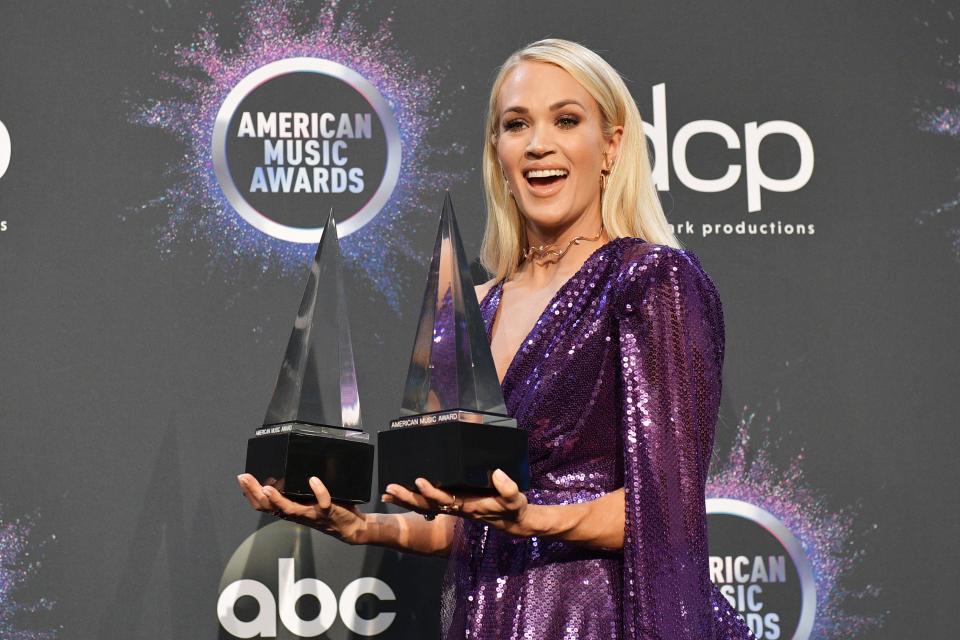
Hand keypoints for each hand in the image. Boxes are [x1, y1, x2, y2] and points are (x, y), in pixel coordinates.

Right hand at [237, 473, 367, 544]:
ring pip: (290, 509)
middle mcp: (297, 514)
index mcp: (290, 511)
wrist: (352, 528)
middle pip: (270, 507)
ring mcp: (311, 514)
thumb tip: (277, 478)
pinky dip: (319, 490)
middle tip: (244, 478)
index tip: (242, 480)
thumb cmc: (329, 512)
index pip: (264, 505)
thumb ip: (294, 492)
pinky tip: (313, 479)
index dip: (250, 495)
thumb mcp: (307, 500)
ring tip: (266, 486)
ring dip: (277, 498)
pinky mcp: (328, 512)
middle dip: (255, 493)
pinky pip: (323, 502)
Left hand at [382, 469, 537, 537]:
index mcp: (468, 506)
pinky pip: (429, 504)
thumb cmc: (513, 509)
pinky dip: (414, 499)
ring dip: (405, 500)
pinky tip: (401, 495)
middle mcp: (456, 508)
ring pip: (424, 506)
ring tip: (386, 493)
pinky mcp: (453, 504)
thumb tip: (497, 473)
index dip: (431, 492)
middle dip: (407, 498)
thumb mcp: (515, 499)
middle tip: (389, 489)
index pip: (445, 499)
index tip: (419, 481)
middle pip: (426, 505)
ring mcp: (452, 507)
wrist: (513, 522)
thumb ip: (508, 488)